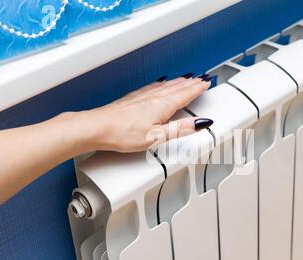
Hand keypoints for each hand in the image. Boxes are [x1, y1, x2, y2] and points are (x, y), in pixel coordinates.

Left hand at [80, 76, 212, 152]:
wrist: (96, 128)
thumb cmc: (122, 134)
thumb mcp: (156, 137)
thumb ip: (179, 129)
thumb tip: (199, 123)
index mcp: (161, 106)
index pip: (184, 95)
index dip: (197, 88)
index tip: (206, 83)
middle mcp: (152, 98)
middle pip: (176, 87)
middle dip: (190, 83)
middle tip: (200, 78)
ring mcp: (140, 97)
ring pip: (164, 85)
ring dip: (177, 82)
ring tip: (185, 79)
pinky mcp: (131, 99)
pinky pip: (151, 87)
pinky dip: (160, 83)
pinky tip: (159, 83)